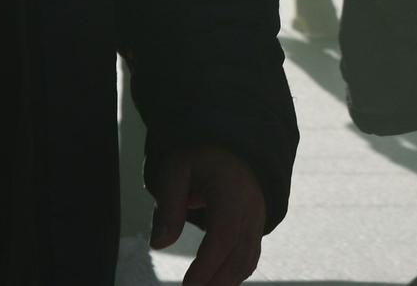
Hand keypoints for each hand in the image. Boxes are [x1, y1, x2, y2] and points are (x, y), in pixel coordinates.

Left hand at [151, 145, 266, 284]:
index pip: (223, 236)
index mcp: (232, 191)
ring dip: (225, 282)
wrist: (231, 143)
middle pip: (240, 256)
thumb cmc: (200, 155)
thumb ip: (169, 207)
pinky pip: (249, 257)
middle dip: (216, 283)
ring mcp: (258, 218)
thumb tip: (159, 244)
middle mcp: (251, 208)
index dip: (206, 266)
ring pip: (248, 261)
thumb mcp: (176, 170)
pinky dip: (233, 274)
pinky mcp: (256, 226)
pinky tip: (213, 282)